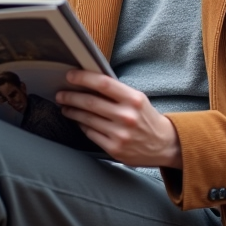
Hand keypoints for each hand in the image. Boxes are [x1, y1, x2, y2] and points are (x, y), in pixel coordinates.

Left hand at [56, 70, 181, 167]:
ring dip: (72, 111)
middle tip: (60, 94)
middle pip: (90, 102)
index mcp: (134, 99)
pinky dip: (82, 125)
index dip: (84, 78)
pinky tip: (78, 121)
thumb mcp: (138, 100)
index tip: (70, 76)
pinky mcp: (114, 149)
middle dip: (71, 97)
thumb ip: (117, 93)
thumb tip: (89, 83)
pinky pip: (91, 133)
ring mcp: (120, 134)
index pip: (103, 84)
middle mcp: (127, 116)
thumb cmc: (147, 118)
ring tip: (65, 107)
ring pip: (87, 119)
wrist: (164, 144)